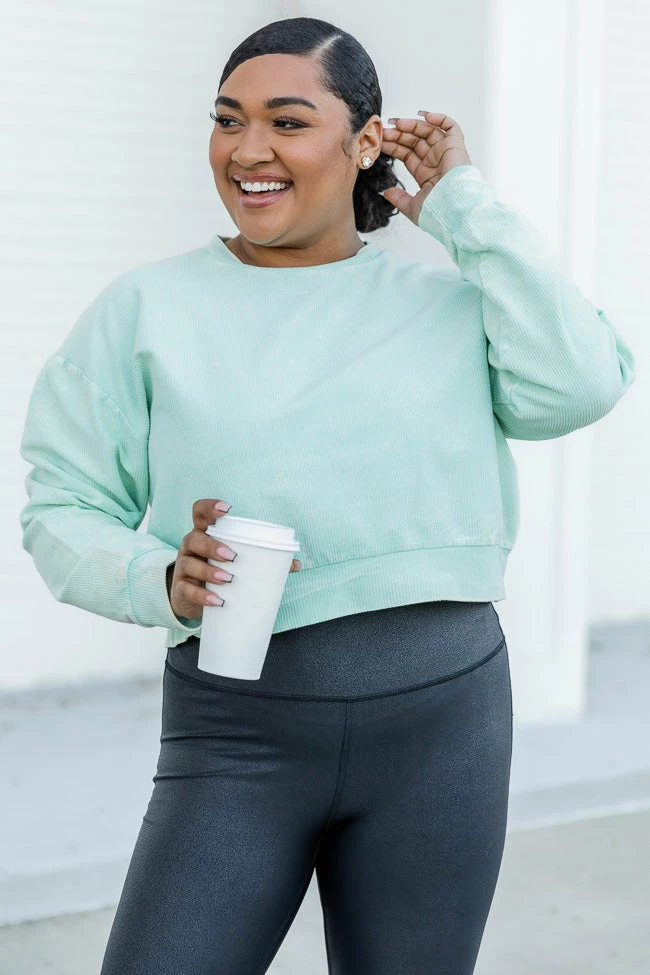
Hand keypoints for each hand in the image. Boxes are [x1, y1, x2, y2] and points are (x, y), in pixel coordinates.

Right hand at [166, 499, 301, 620]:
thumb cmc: (216, 572)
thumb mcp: (232, 563)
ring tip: (229, 579)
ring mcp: (183, 567)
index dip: (210, 507)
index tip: (226, 509)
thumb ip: (262, 560)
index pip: (199, 513)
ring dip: (210, 571)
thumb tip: (295, 564)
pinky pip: (187, 590)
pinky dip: (202, 596)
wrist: (192, 598)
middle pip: (194, 538)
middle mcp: (190, 547)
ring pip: (190, 564)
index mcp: (204, 534)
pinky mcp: (180, 588)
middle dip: (212, 545)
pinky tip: (217, 600)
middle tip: (233, 556)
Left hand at [379, 110, 472, 225]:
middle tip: (384, 130)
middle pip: (414, 141)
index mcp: (426, 175)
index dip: (393, 147)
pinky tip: (423, 115)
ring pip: (427, 131)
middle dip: (399, 134)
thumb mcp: (412, 207)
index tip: (380, 141)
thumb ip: (399, 199)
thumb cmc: (437, 212)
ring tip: (396, 123)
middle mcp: (435, 162)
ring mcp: (445, 152)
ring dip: (412, 125)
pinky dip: (439, 118)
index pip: (407, 154)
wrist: (454, 210)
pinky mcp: (456, 146)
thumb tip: (386, 192)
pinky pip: (450, 126)